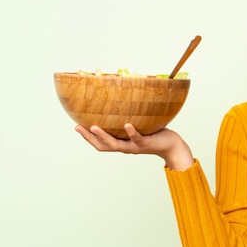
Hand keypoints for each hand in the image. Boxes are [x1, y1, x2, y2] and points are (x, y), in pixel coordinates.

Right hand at [75, 123, 194, 169]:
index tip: (75, 126)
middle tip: (77, 127)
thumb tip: (121, 99)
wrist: (171, 145)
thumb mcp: (139, 125)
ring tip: (92, 127)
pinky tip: (126, 124)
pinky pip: (137, 138)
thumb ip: (128, 118)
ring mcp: (135, 146)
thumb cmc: (154, 133)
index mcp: (122, 143)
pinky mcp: (146, 143)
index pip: (100, 143)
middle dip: (88, 138)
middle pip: (103, 146)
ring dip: (103, 136)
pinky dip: (131, 132)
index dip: (87, 137)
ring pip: (116, 144)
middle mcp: (126, 147)